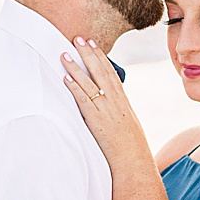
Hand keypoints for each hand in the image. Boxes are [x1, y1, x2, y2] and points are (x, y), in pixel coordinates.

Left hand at [60, 39, 149, 166]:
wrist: (134, 161)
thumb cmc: (130, 146)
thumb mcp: (127, 122)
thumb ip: (116, 110)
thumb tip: (107, 101)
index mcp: (122, 101)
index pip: (110, 73)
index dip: (100, 57)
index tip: (92, 44)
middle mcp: (115, 101)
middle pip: (100, 72)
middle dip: (88, 54)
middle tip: (78, 38)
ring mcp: (106, 110)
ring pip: (89, 83)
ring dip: (76, 67)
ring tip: (65, 54)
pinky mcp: (96, 120)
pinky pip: (84, 101)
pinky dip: (74, 88)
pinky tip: (66, 78)